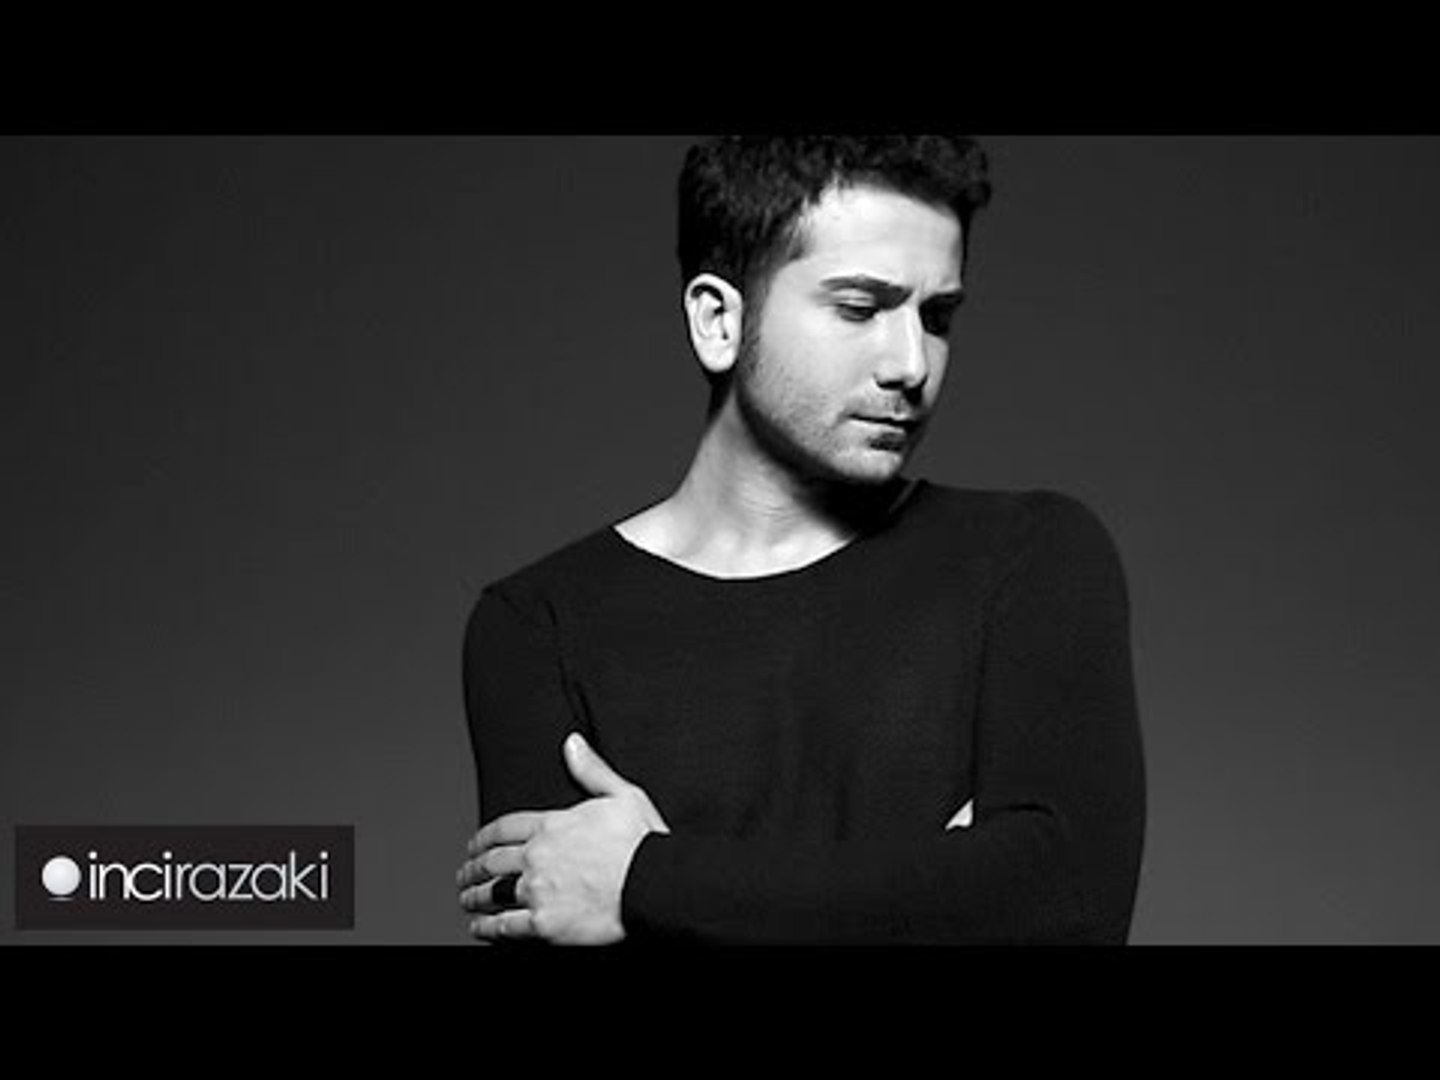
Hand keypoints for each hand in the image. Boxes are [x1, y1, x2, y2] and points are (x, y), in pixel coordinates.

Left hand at [457, 732, 669, 944]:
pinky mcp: (544, 924)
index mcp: (553, 825)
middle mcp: (538, 857)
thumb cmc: (644, 843)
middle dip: (474, 867)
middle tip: (465, 872)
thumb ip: (591, 770)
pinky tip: (479, 927)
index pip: (504, 828)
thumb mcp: (622, 795)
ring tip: (467, 898)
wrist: (653, 885)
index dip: (484, 837)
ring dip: (474, 896)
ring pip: (492, 892)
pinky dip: (486, 927)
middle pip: (492, 861)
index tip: (475, 843)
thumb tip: (572, 744)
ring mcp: (538, 891)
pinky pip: (504, 926)